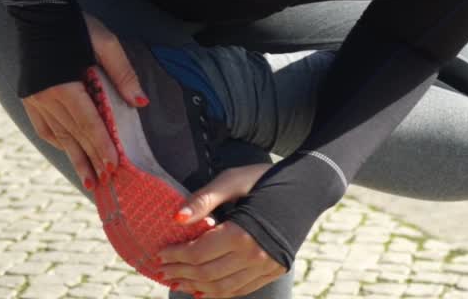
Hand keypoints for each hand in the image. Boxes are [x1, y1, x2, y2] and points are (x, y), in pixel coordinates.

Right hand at [21, 12, 148, 189]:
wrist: (38, 12)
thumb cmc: (77, 26)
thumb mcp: (106, 43)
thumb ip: (123, 74)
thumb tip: (142, 103)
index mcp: (63, 85)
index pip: (87, 123)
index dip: (101, 145)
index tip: (114, 165)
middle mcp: (45, 97)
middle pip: (73, 134)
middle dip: (91, 159)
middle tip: (106, 182)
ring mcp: (34, 98)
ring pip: (57, 135)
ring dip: (74, 158)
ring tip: (89, 180)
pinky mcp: (28, 96)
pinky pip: (43, 126)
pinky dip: (57, 141)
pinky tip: (68, 152)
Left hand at [160, 164, 286, 297]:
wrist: (307, 187)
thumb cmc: (266, 179)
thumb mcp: (232, 181)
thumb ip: (204, 200)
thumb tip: (176, 218)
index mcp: (242, 233)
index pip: (198, 253)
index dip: (176, 255)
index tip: (160, 253)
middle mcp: (256, 255)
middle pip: (207, 273)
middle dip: (181, 272)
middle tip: (163, 269)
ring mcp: (267, 266)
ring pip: (223, 287)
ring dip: (196, 287)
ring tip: (178, 282)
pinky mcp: (275, 270)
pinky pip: (242, 289)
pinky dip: (220, 293)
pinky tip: (203, 291)